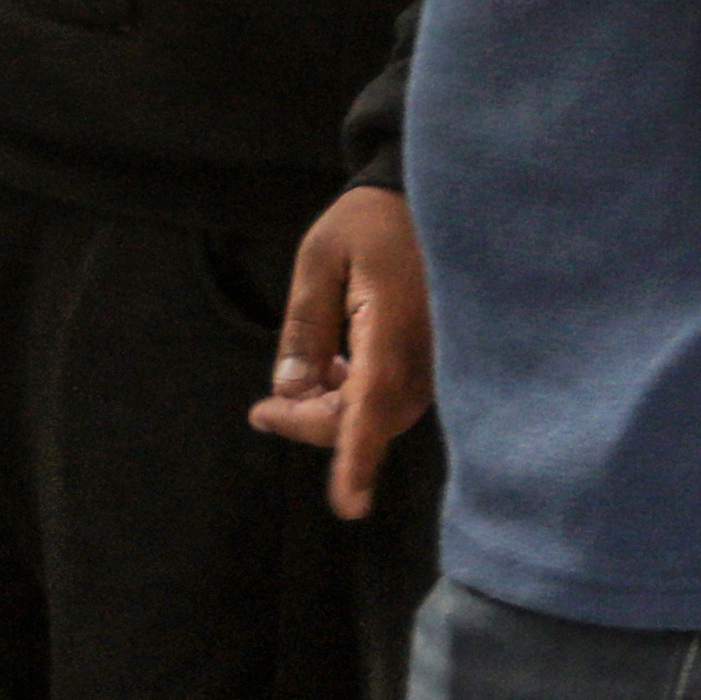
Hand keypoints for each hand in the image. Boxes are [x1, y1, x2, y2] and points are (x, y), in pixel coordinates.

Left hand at [250, 184, 435, 520]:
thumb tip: (293, 391)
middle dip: (314, 426)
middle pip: (370, 420)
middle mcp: (424, 349)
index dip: (358, 457)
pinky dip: (357, 395)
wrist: (425, 193)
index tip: (347, 505)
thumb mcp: (317, 261)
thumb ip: (303, 328)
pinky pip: (394, 394)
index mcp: (392, 325)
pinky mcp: (436, 354)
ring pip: (382, 413)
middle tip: (264, 411)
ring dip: (335, 412)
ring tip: (298, 383)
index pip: (372, 404)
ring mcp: (436, 354)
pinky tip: (333, 369)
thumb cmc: (368, 220)